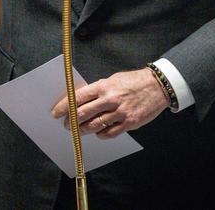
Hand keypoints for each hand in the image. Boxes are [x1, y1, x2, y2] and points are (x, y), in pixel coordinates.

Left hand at [52, 68, 168, 138]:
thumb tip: (81, 100)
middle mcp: (110, 99)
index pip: (78, 97)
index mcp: (104, 86)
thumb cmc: (133, 81)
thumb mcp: (112, 79)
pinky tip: (98, 132)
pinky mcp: (129, 122)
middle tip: (66, 125)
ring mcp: (120, 112)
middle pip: (83, 114)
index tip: (56, 112)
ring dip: (83, 130)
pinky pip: (109, 133)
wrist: (157, 86)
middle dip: (71, 121)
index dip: (64, 106)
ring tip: (79, 130)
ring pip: (94, 126)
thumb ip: (97, 90)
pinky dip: (100, 134)